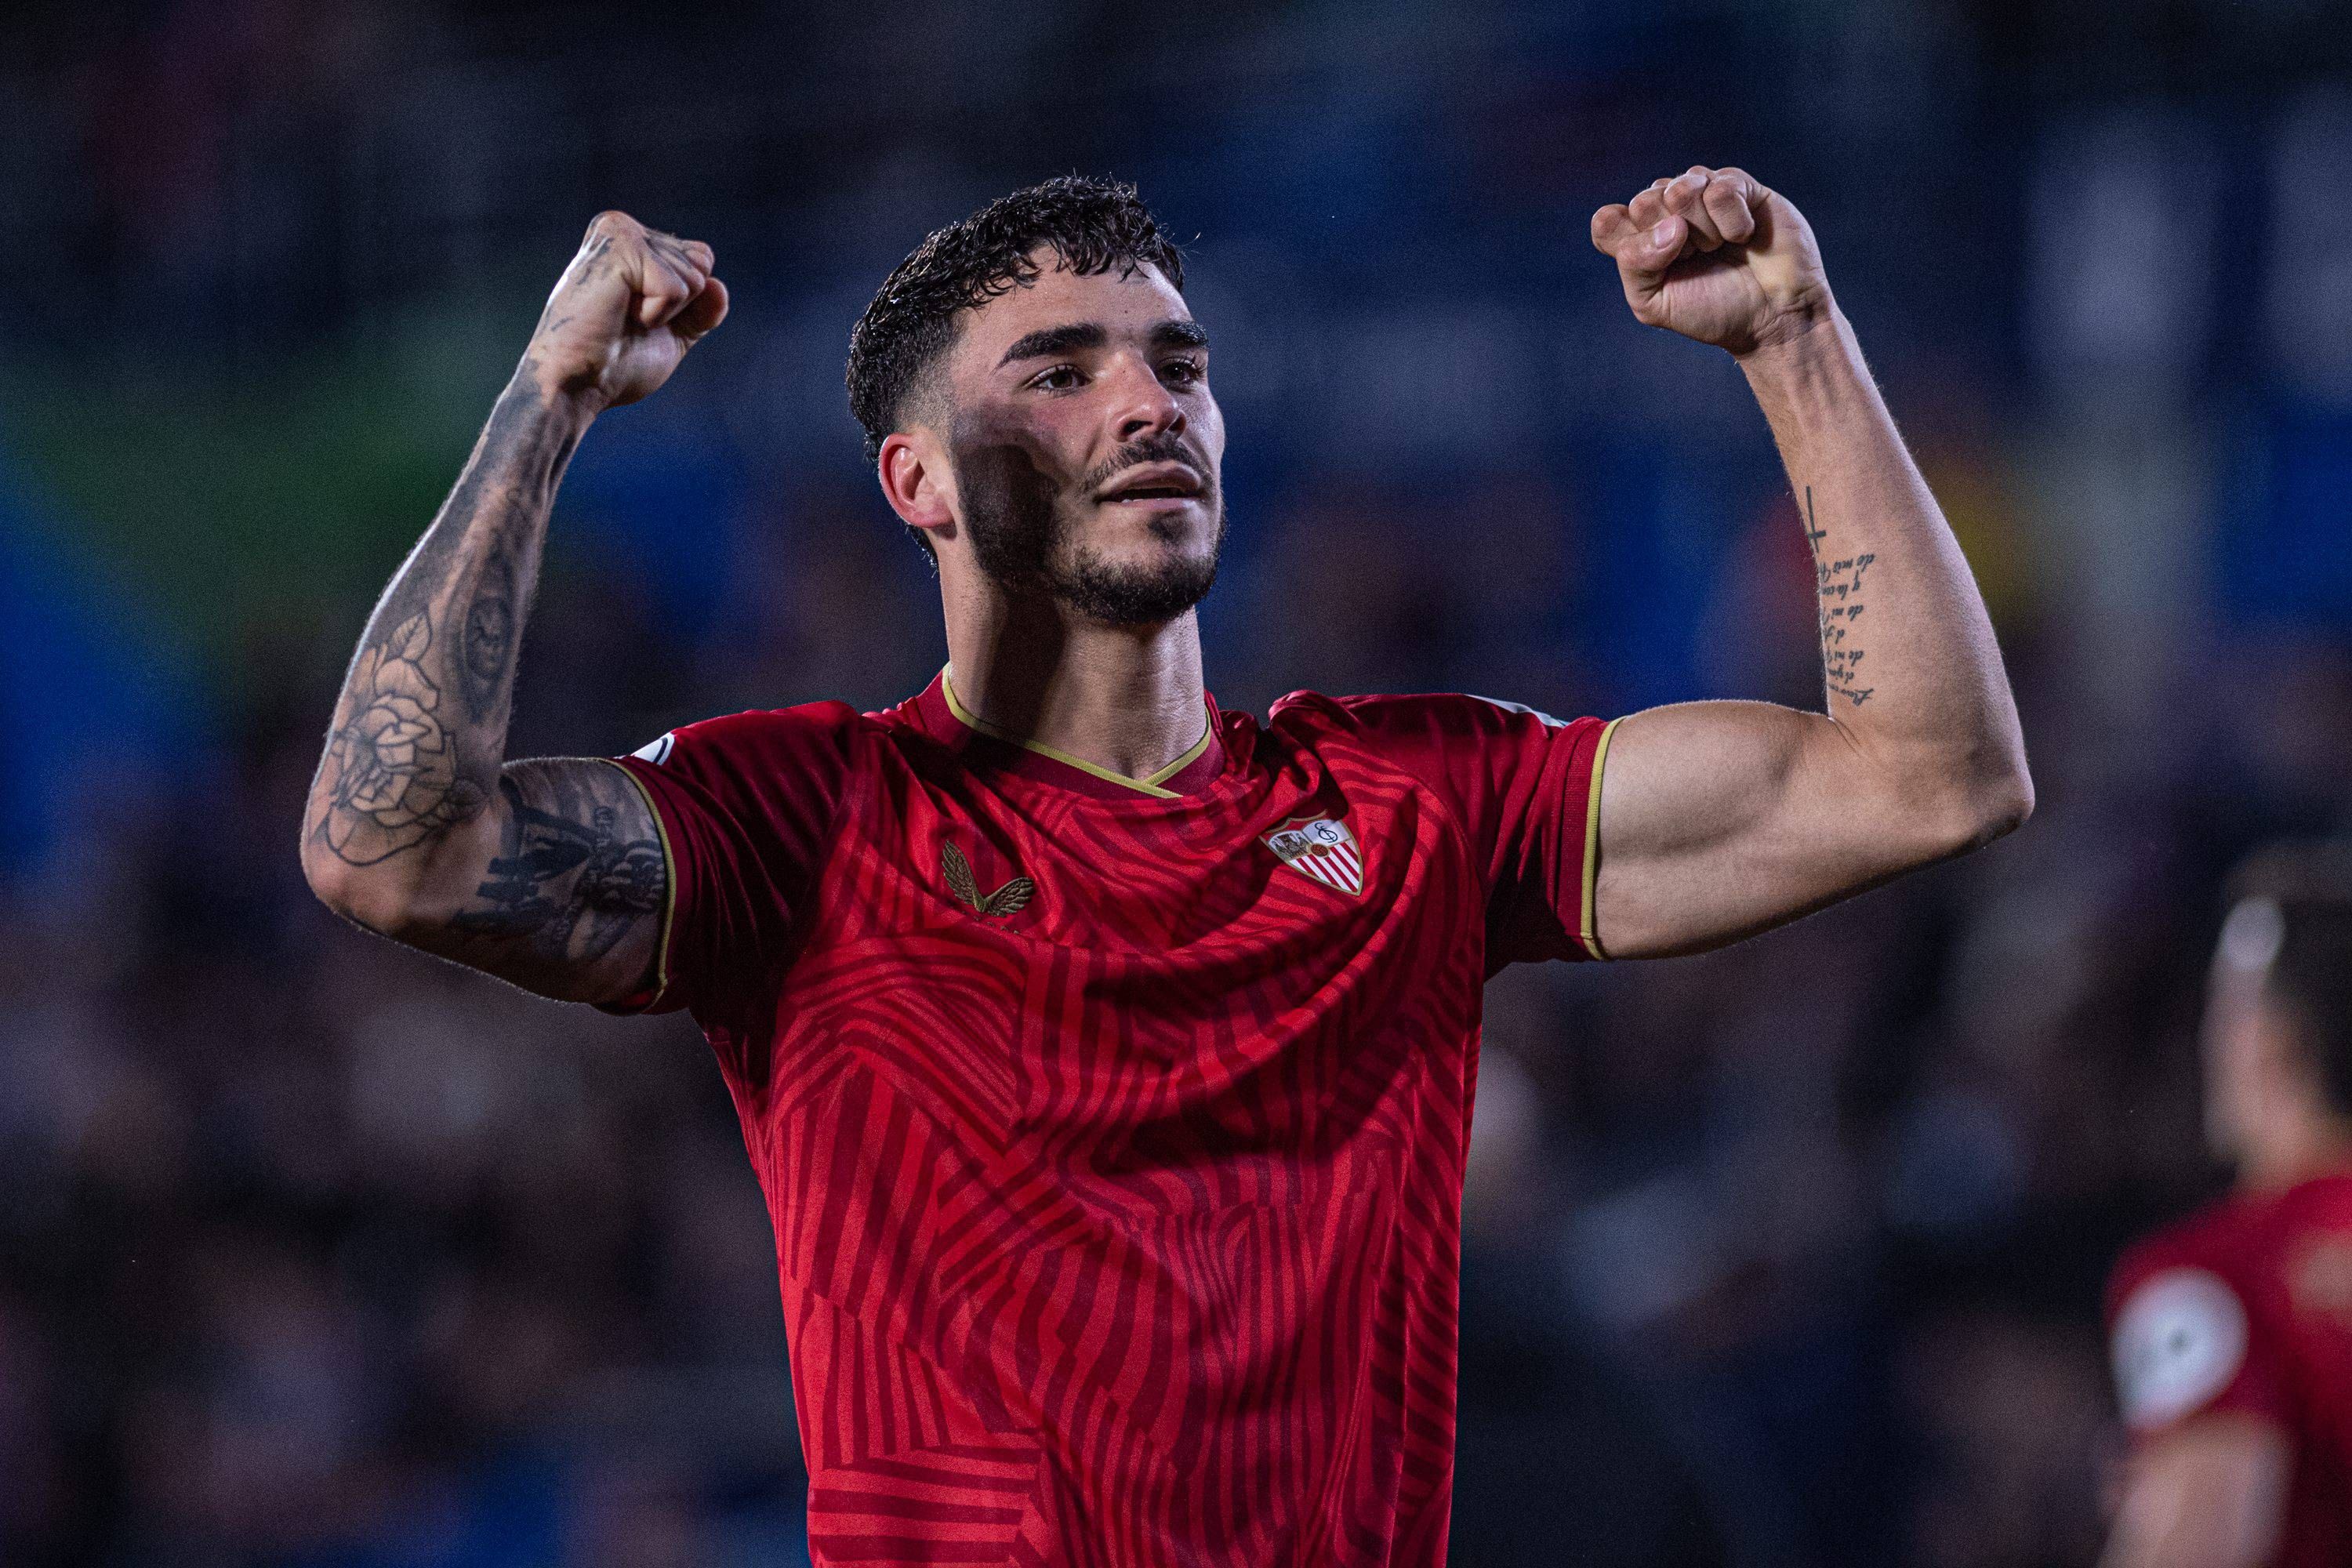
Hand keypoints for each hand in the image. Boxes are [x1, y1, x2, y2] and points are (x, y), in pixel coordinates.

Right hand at [521, 211, 728, 410]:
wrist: (578, 384)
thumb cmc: (615, 363)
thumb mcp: (673, 334)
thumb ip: (702, 310)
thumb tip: (718, 284)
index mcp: (632, 242)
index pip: (700, 258)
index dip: (687, 302)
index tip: (640, 317)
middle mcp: (623, 228)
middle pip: (702, 264)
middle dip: (679, 307)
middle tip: (629, 319)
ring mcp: (620, 233)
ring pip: (693, 277)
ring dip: (665, 312)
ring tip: (620, 316)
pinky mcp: (619, 247)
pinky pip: (676, 288)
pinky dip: (658, 315)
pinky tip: (619, 314)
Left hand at [1590, 167, 1830, 356]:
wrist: (1772, 316)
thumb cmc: (1712, 310)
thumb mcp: (1654, 303)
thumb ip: (1634, 264)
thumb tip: (1670, 224)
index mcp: (1639, 238)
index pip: (1607, 222)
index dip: (1630, 244)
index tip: (1658, 270)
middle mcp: (1666, 210)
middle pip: (1643, 202)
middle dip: (1670, 242)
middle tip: (1697, 260)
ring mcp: (1702, 193)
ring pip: (1680, 190)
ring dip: (1702, 232)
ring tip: (1720, 248)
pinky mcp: (1739, 185)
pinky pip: (1720, 188)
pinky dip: (1733, 222)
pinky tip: (1744, 237)